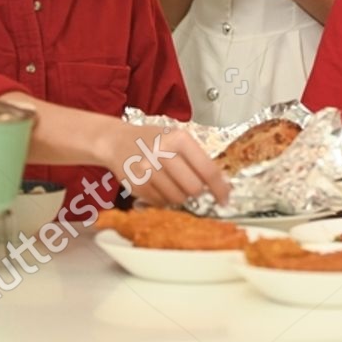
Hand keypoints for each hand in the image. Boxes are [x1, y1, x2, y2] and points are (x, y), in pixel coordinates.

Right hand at [103, 124, 229, 207]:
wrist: (117, 141)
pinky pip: (161, 203)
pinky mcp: (137, 186)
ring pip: (178, 198)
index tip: (225, 198)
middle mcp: (163, 154)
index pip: (208, 170)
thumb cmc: (152, 140)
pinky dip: (164, 198)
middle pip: (194, 188)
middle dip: (197, 191)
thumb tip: (221, 184)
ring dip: (180, 196)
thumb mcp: (177, 138)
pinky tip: (159, 185)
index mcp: (179, 139)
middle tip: (193, 187)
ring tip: (172, 182)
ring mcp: (148, 171)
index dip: (220, 188)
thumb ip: (198, 157)